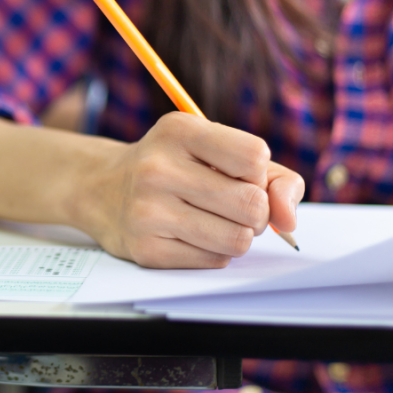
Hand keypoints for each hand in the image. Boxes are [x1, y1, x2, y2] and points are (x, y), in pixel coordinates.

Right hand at [82, 112, 304, 268]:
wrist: (103, 189)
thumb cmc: (174, 167)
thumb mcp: (215, 150)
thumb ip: (271, 177)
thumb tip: (289, 220)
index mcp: (179, 131)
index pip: (256, 156)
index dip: (257, 171)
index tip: (236, 172)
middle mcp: (158, 168)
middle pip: (252, 204)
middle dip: (255, 211)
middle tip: (232, 205)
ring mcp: (148, 211)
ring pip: (238, 239)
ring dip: (238, 235)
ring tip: (215, 221)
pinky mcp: (146, 249)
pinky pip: (214, 261)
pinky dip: (214, 252)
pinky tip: (192, 235)